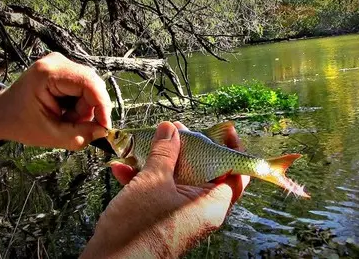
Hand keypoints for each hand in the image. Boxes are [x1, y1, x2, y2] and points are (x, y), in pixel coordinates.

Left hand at [0, 52, 111, 149]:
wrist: (0, 113)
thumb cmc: (19, 123)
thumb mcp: (50, 135)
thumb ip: (79, 135)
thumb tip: (104, 131)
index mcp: (48, 73)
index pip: (89, 83)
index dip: (102, 106)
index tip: (105, 128)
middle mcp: (57, 62)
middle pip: (92, 85)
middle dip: (90, 110)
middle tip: (75, 126)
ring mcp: (60, 63)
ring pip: (90, 89)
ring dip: (84, 109)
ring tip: (64, 120)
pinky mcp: (63, 70)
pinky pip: (84, 88)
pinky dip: (79, 105)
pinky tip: (64, 112)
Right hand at [80, 122, 250, 257]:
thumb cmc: (138, 230)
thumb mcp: (152, 182)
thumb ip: (165, 153)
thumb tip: (171, 130)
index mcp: (211, 204)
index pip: (236, 174)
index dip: (231, 150)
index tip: (224, 131)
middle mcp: (200, 211)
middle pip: (204, 173)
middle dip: (186, 149)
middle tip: (176, 131)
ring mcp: (180, 216)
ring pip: (177, 182)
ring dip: (160, 162)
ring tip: (145, 143)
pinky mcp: (162, 220)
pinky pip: (160, 194)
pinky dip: (144, 180)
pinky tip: (122, 167)